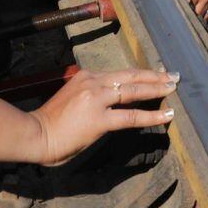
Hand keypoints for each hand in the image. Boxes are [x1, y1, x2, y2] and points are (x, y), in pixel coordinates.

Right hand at [31, 68, 176, 165]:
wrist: (35, 134)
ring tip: (173, 88)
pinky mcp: (99, 119)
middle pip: (130, 76)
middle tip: (173, 75)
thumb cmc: (50, 122)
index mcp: (86, 76)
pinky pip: (131, 116)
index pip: (119, 73)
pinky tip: (166, 115)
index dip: (140, 73)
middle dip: (154, 75)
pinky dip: (151, 115)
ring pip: (134, 91)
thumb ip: (90, 95)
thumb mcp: (72, 98)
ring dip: (156, 89)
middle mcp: (93, 82)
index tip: (156, 73)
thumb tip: (109, 101)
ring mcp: (97, 98)